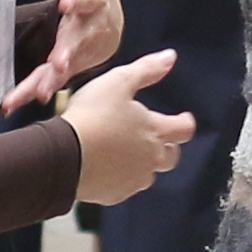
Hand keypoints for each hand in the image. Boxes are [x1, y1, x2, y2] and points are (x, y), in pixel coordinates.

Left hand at [1, 0, 128, 113]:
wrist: (106, 24)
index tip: (71, 1)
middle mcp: (89, 29)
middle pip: (80, 40)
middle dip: (69, 51)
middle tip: (59, 63)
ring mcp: (77, 51)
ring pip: (65, 66)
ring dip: (52, 79)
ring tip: (41, 91)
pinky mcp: (62, 66)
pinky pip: (45, 80)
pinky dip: (29, 92)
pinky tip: (12, 104)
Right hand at [59, 48, 196, 207]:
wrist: (66, 155)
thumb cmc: (93, 115)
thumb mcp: (118, 82)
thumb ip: (146, 70)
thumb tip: (170, 57)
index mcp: (155, 131)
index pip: (184, 129)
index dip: (185, 123)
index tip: (183, 119)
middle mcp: (150, 159)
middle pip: (171, 157)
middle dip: (166, 147)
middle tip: (154, 138)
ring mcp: (134, 180)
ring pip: (147, 174)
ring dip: (140, 164)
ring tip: (123, 152)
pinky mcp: (115, 194)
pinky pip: (123, 186)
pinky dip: (118, 177)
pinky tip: (104, 167)